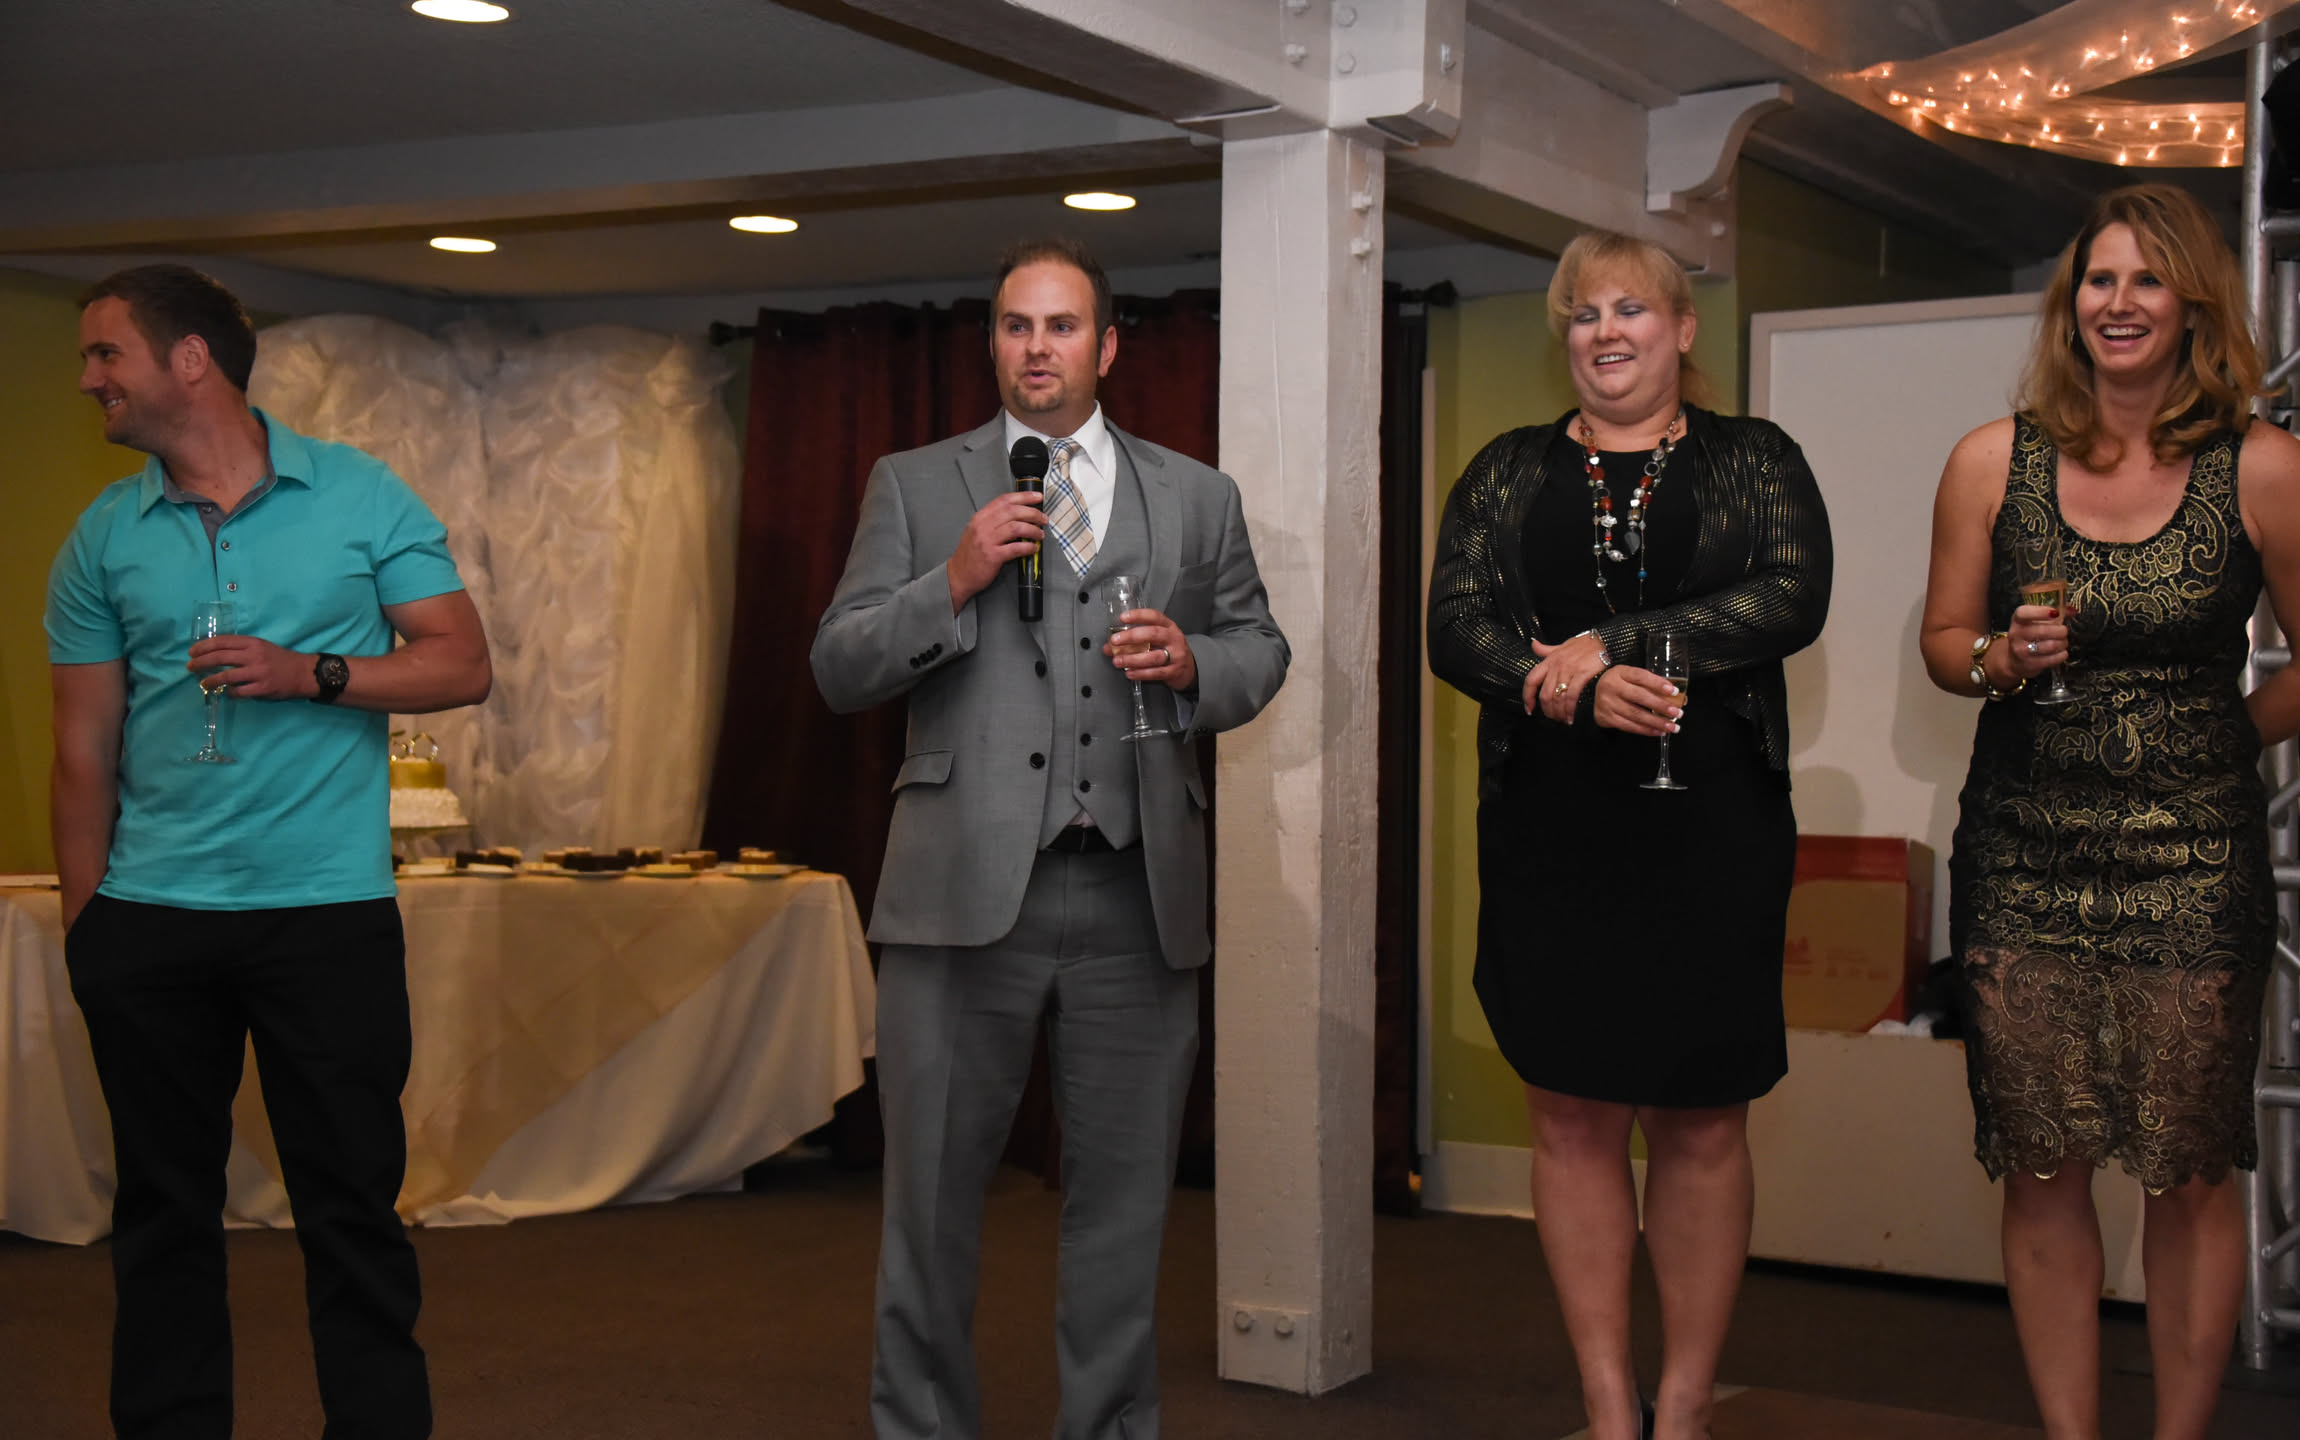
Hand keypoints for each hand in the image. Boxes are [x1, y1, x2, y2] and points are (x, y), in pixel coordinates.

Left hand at [189, 635, 315, 699]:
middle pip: (219, 657)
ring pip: (226, 676)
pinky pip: (238, 692)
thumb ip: (242, 648)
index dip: (204, 646)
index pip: (222, 642)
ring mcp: (258, 673)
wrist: (304, 673)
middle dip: (200, 662)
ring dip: (210, 680)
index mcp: (252, 643)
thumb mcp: (262, 647)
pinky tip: (225, 693)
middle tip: (190, 667)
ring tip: (202, 683)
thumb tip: (215, 654)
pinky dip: (228, 692)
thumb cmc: (280, 659)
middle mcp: (253, 656)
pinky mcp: (262, 688)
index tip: (192, 652)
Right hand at [948, 490, 1046, 611]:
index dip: (1024, 496)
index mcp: (980, 517)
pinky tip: (1033, 548)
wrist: (958, 575)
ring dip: (1033, 530)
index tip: (1037, 497)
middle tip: (1043, 519)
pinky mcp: (992, 556)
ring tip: (1040, 534)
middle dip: (1033, 513)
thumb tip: (1019, 515)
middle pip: (1013, 512)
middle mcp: (982, 526)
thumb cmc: (970, 554)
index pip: (1004, 500)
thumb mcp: (977, 530)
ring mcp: (987, 541)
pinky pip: (1016, 548)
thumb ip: (994, 521)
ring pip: (1016, 528)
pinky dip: (1028, 547)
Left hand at [1105, 607, 1195, 690]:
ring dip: (1133, 659)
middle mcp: (1173, 639)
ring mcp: (1176, 655)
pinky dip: (1141, 673)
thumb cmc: (1168, 650)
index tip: (1123, 617)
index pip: (1154, 616)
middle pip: (1153, 634)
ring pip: (1153, 656)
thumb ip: (1134, 641)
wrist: (1189, 668)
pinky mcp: (1174, 671)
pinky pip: (1156, 673)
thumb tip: (1109, 646)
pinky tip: (1130, 673)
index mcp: (1168, 626)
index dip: (1138, 615)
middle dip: (1132, 636)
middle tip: (1115, 640)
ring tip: (1118, 661)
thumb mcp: (1156, 640)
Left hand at [1524, 630, 1609, 721]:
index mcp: (1549, 660)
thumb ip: (1546, 649)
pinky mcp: (1582, 674)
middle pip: (1544, 694)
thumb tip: (1533, 645)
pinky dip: (1569, 710)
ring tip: (1563, 719)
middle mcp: (1556, 666)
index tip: (1529, 709)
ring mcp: (1569, 670)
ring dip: (1558, 713)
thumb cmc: (1584, 644)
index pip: (1531, 680)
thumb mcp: (1562, 645)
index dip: (1527, 697)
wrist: (1605, 640)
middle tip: (1553, 718)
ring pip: (1556, 698)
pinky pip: (1571, 696)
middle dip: (1547, 710)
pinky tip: (1570, 717)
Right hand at [1591, 665, 1681, 736]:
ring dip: (1656, 722)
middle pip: (1639, 697)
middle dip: (1661, 706)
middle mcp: (1611, 686)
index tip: (1674, 691)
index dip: (1658, 684)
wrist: (1593, 693)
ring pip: (1635, 714)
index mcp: (1620, 672)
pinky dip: (1645, 730)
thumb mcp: (1630, 676)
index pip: (1641, 676)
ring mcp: (1607, 703)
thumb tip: (1680, 698)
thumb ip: (1651, 684)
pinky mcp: (1605, 717)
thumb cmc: (1619, 684)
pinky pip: (1628, 726)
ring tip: (1672, 727)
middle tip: (1677, 713)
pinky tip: (1658, 731)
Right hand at [2000, 602, 2069, 679]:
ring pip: (2051, 645)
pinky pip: (2053, 658)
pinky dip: (2062, 654)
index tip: (2056, 613)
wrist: (2014, 659)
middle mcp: (2016, 634)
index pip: (2024, 613)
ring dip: (2063, 643)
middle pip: (2043, 631)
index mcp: (2018, 620)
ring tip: (2062, 642)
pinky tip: (2060, 652)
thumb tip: (2072, 610)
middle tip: (2064, 631)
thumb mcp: (2035, 621)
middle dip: (2061, 631)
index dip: (2041, 612)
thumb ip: (2054, 613)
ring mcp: (2021, 650)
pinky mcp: (2030, 664)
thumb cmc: (2030, 636)